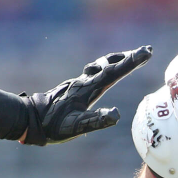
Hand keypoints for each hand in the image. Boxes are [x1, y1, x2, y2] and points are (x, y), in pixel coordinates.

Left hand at [20, 45, 151, 144]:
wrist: (29, 119)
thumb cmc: (53, 125)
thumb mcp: (75, 127)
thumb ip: (96, 121)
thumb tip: (116, 115)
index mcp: (88, 89)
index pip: (114, 72)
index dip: (131, 62)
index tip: (147, 52)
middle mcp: (84, 81)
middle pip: (109, 63)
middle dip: (129, 57)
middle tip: (147, 50)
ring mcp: (78, 83)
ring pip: (101, 65)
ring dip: (117, 60)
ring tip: (130, 57)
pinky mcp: (74, 87)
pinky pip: (95, 72)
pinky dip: (106, 68)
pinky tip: (105, 72)